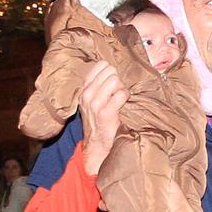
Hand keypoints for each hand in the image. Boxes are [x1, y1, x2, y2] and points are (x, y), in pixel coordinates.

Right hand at [79, 61, 128, 175]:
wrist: (97, 145)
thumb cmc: (100, 121)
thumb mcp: (93, 101)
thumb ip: (100, 85)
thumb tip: (114, 69)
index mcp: (85, 89)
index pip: (100, 65)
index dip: (112, 72)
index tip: (114, 83)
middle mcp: (87, 94)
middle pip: (110, 71)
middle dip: (118, 80)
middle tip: (118, 93)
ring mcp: (95, 104)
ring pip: (115, 80)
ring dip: (122, 89)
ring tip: (120, 100)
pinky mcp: (105, 113)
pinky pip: (121, 94)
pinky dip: (125, 98)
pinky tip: (124, 105)